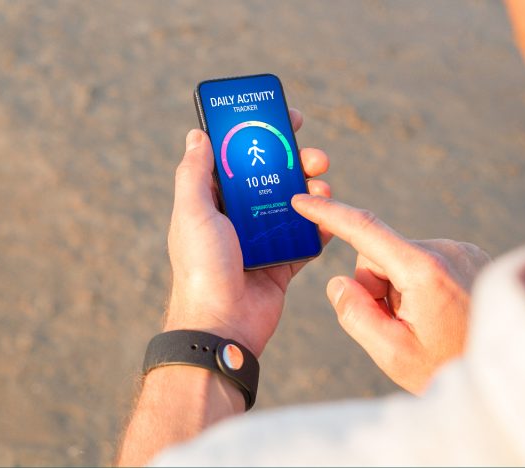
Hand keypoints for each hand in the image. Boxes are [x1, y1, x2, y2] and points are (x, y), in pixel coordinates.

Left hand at [166, 110, 330, 356]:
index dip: (260, 135)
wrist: (222, 326)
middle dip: (296, 161)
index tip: (284, 118)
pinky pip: (307, 239)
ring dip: (313, 192)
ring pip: (294, 205)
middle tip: (316, 156)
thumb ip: (194, 173)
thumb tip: (197, 134)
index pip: (238, 157)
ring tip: (324, 188)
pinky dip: (321, 228)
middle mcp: (237, 217)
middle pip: (273, 178)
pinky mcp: (282, 263)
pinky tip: (331, 220)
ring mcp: (261, 240)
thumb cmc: (202, 268)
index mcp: (213, 201)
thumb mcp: (193, 213)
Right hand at [291, 195, 490, 393]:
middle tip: (395, 323)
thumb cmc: (448, 368)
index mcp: (424, 270)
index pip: (365, 229)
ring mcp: (462, 250)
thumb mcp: (392, 353)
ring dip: (397, 286)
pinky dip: (417, 283)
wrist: (507, 374)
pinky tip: (437, 312)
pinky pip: (423, 260)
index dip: (328, 213)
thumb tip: (339, 282)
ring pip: (400, 258)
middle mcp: (446, 249)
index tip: (302, 200)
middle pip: (379, 253)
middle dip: (374, 284)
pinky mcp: (470, 256)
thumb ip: (355, 315)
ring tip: (421, 322)